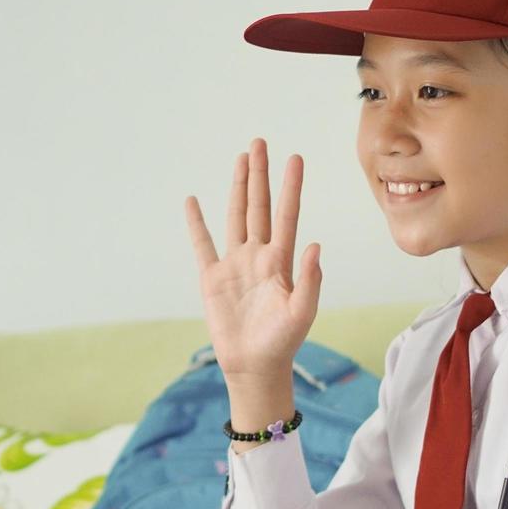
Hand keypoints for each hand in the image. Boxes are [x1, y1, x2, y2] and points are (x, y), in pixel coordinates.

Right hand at [184, 138, 321, 384]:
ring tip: (240, 159)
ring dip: (238, 187)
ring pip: (235, 216)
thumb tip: (314, 245)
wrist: (254, 366)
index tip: (295, 159)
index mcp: (281, 261)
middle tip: (260, 142)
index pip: (287, 215)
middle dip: (260, 174)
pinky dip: (197, 223)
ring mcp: (235, 264)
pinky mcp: (213, 278)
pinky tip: (193, 201)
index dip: (291, 187)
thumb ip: (309, 280)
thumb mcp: (302, 312)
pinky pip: (203, 244)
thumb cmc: (283, 342)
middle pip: (259, 206)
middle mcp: (258, 255)